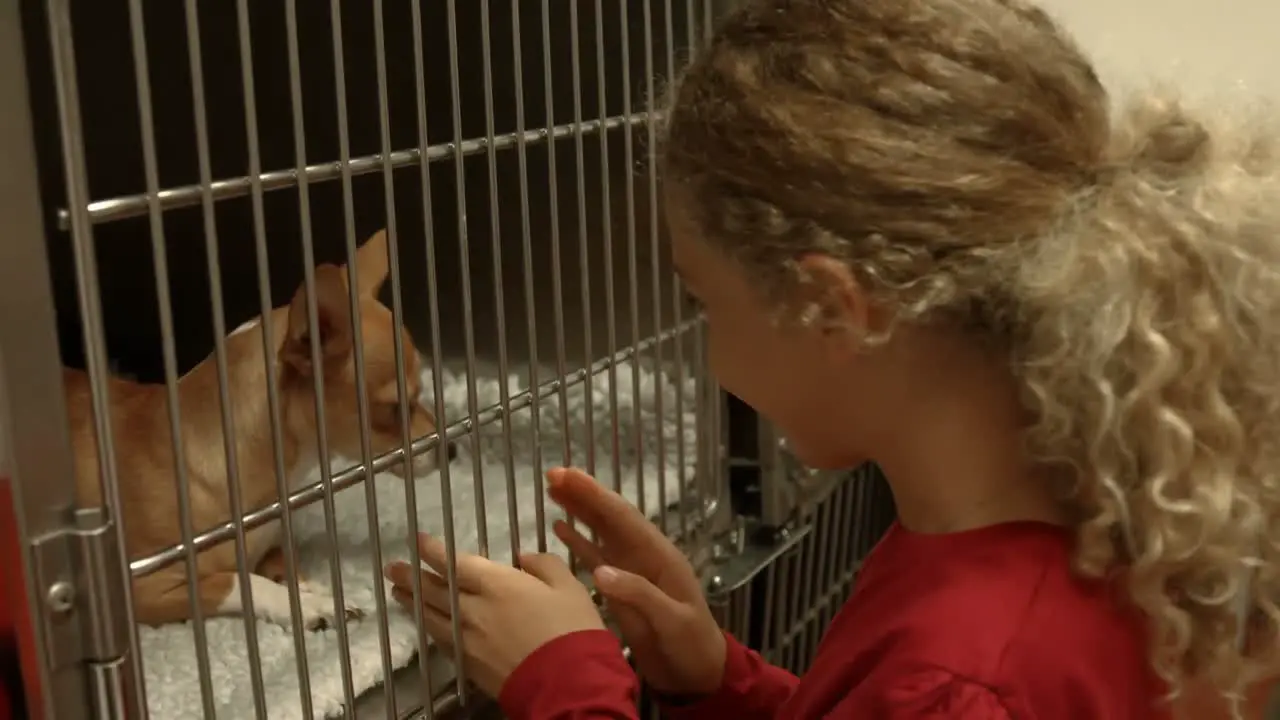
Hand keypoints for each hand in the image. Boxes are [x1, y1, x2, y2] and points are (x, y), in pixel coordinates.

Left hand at [383, 533, 605, 697]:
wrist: (566, 685)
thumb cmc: (571, 629)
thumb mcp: (568, 586)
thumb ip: (544, 565)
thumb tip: (523, 559)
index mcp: (497, 584)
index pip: (455, 563)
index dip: (434, 551)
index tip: (418, 541)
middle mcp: (474, 610)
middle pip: (434, 591)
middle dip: (411, 577)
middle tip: (392, 569)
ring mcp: (468, 640)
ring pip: (431, 617)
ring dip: (413, 604)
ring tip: (398, 594)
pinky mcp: (469, 665)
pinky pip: (441, 641)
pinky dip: (430, 628)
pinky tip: (426, 625)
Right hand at [547, 467, 726, 696]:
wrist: (696, 674)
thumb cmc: (691, 645)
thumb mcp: (672, 620)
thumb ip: (640, 594)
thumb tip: (600, 570)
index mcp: (659, 556)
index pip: (623, 518)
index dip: (596, 495)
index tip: (569, 475)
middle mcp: (643, 556)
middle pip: (610, 518)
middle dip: (584, 495)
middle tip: (553, 473)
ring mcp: (630, 571)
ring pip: (601, 533)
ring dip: (579, 511)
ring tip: (553, 490)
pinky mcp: (619, 589)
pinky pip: (596, 557)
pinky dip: (579, 541)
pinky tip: (561, 528)